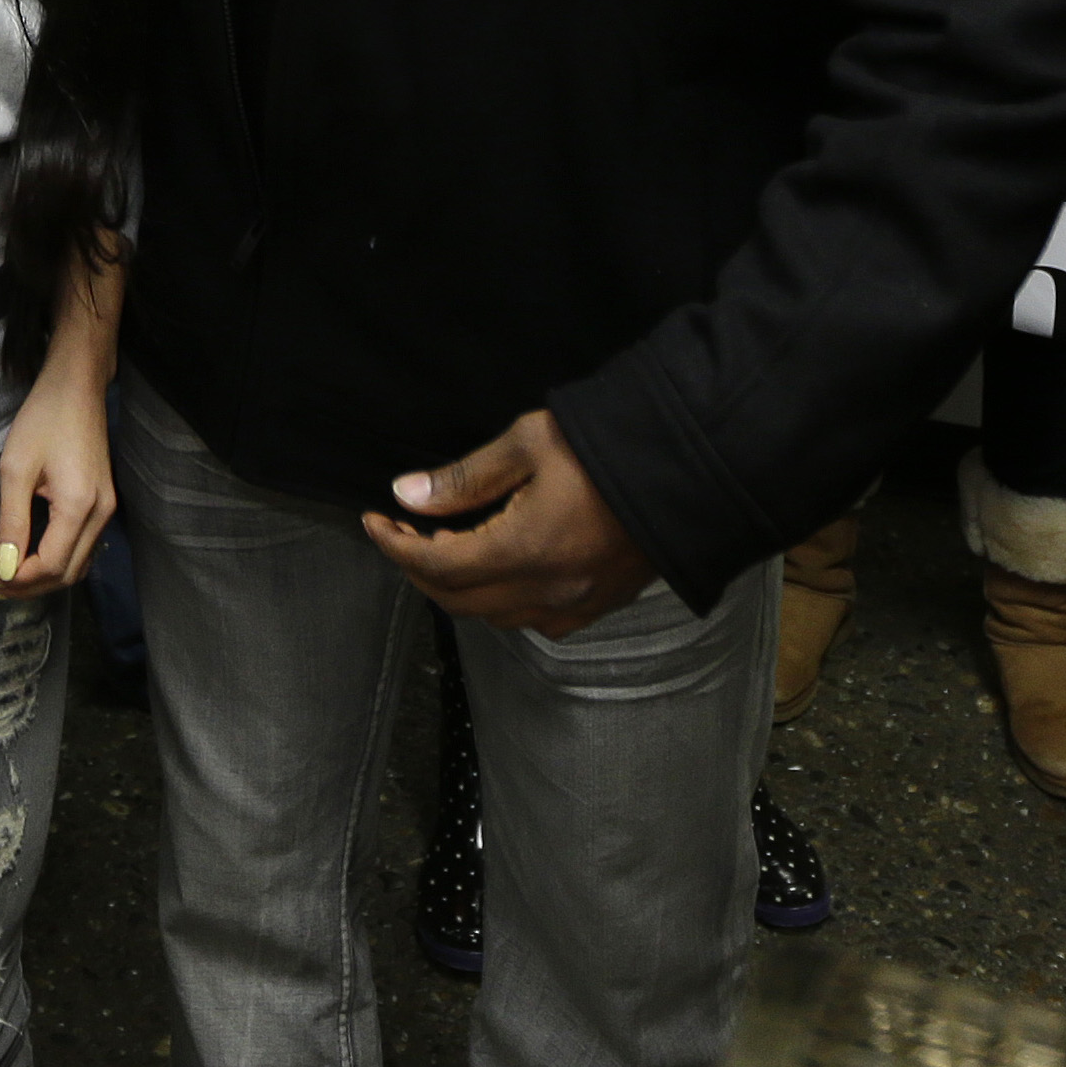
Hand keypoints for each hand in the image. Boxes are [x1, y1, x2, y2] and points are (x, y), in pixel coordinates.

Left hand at [0, 345, 114, 599]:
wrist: (77, 388)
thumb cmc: (43, 419)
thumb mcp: (15, 468)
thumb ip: (12, 521)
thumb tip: (6, 566)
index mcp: (79, 506)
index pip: (51, 565)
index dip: (19, 579)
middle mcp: (101, 515)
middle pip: (68, 574)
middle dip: (30, 586)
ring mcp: (106, 511)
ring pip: (78, 565)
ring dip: (44, 578)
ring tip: (7, 576)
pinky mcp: (104, 504)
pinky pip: (83, 549)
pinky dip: (58, 562)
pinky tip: (32, 559)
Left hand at [363, 408, 654, 633]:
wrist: (691, 468)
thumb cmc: (609, 448)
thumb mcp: (528, 445)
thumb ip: (464, 478)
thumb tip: (408, 495)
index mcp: (524, 550)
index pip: (436, 566)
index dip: (395, 546)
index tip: (375, 520)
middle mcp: (547, 590)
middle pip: (457, 599)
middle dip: (418, 568)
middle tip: (402, 532)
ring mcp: (576, 604)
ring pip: (494, 616)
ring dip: (458, 587)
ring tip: (445, 545)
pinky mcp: (600, 605)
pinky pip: (535, 621)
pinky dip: (502, 603)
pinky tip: (498, 570)